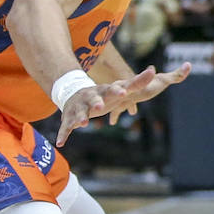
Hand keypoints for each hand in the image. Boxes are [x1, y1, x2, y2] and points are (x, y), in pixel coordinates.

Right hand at [55, 63, 192, 145]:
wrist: (76, 94)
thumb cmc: (104, 95)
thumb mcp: (121, 89)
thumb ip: (137, 82)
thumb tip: (153, 70)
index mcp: (104, 92)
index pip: (113, 90)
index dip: (118, 91)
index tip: (125, 92)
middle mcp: (90, 98)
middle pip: (94, 100)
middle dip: (97, 103)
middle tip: (100, 107)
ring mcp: (79, 108)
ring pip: (79, 113)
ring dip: (80, 117)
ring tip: (83, 123)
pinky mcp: (69, 118)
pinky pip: (65, 127)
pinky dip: (63, 134)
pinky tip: (59, 143)